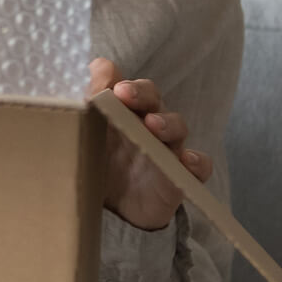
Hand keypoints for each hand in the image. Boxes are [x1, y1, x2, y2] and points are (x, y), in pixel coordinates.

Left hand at [87, 57, 211, 231]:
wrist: (108, 214)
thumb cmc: (96, 167)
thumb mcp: (83, 136)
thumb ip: (87, 105)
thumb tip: (97, 67)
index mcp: (121, 112)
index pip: (127, 86)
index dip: (120, 80)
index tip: (108, 81)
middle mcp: (146, 125)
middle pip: (152, 99)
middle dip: (141, 93)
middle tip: (124, 94)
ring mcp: (166, 150)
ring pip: (177, 126)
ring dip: (167, 122)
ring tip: (152, 125)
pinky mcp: (179, 178)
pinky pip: (199, 167)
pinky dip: (197, 162)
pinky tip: (187, 162)